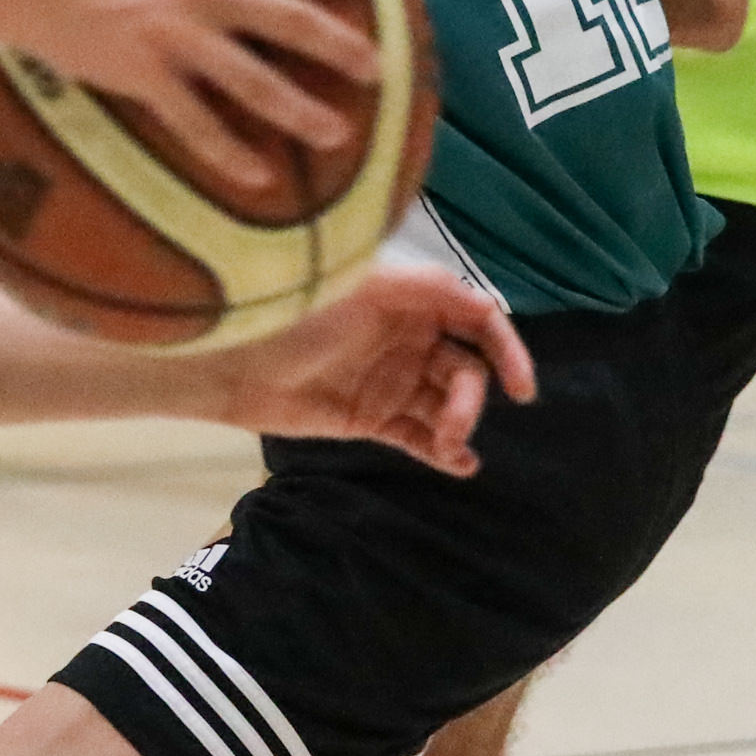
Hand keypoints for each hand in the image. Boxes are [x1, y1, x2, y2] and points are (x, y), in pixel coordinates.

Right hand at [0, 0, 381, 196]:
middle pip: (290, 19)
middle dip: (342, 44)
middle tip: (378, 65)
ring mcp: (172, 33)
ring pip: (256, 80)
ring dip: (303, 109)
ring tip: (339, 131)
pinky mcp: (139, 73)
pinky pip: (196, 121)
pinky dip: (230, 152)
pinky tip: (259, 176)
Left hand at [213, 266, 536, 476]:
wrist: (233, 362)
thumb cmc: (295, 313)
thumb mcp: (362, 290)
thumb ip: (427, 290)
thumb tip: (488, 303)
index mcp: (410, 298)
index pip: (475, 319)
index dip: (505, 348)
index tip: (522, 387)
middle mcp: (407, 337)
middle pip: (465, 369)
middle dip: (471, 398)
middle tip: (454, 427)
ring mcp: (391, 380)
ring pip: (447, 405)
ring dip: (459, 426)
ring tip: (450, 446)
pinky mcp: (373, 417)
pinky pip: (420, 436)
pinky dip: (444, 451)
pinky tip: (461, 465)